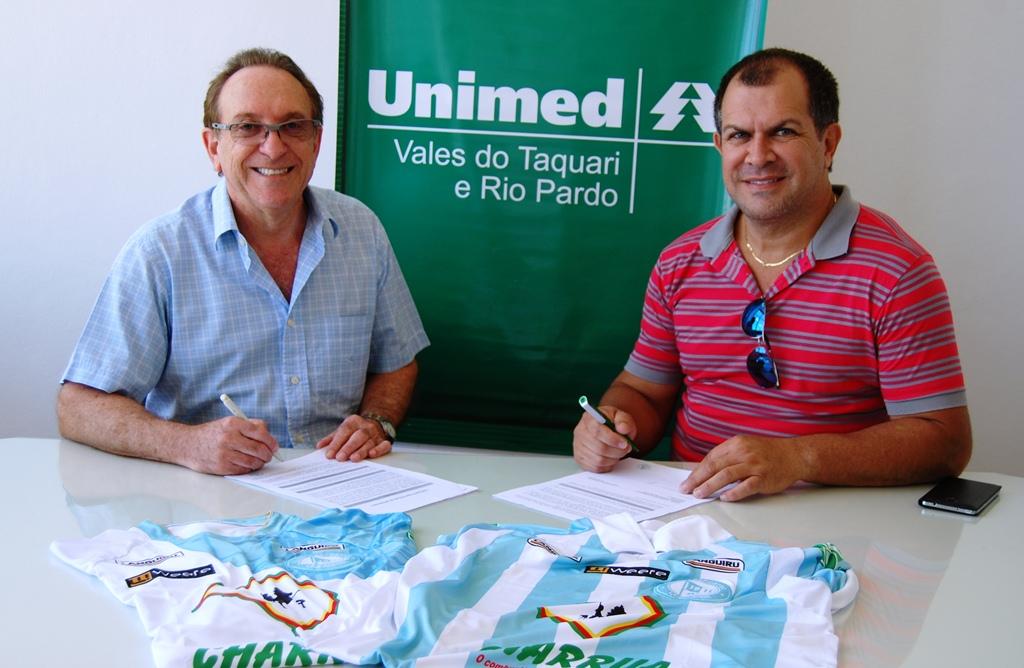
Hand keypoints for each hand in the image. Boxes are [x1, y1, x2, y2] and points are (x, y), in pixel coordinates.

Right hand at [185, 417, 278, 474]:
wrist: (187, 444)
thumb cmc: (212, 434)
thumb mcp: (229, 423)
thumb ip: (250, 426)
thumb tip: (269, 437)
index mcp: (233, 423)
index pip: (260, 433)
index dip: (271, 441)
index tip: (274, 446)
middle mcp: (229, 437)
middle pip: (259, 449)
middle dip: (268, 454)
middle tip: (269, 455)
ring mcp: (224, 453)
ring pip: (253, 461)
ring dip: (260, 463)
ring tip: (259, 461)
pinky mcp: (222, 466)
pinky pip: (243, 469)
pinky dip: (249, 468)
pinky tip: (248, 465)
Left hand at [316, 415, 391, 461]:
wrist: (376, 423)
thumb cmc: (355, 430)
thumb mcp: (342, 430)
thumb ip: (331, 438)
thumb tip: (319, 446)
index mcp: (353, 421)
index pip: (344, 431)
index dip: (336, 443)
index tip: (329, 454)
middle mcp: (365, 426)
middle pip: (357, 436)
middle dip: (348, 447)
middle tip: (340, 458)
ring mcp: (375, 434)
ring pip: (369, 442)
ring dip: (361, 451)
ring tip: (353, 459)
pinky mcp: (383, 441)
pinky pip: (383, 445)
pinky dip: (378, 450)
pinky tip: (372, 454)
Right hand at [573, 405, 635, 472]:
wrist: (606, 428)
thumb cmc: (612, 422)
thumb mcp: (621, 416)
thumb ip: (624, 421)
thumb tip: (623, 428)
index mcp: (589, 418)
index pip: (597, 431)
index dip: (612, 439)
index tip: (624, 443)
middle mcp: (580, 432)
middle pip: (599, 447)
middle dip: (617, 451)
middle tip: (626, 449)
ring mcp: (578, 446)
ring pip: (598, 460)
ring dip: (613, 459)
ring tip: (618, 453)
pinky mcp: (580, 458)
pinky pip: (595, 467)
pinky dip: (607, 465)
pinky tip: (611, 458)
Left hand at [679, 434, 806, 500]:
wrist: (795, 455)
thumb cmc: (768, 453)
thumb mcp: (746, 447)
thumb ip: (728, 456)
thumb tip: (706, 471)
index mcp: (736, 444)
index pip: (711, 458)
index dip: (697, 471)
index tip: (688, 481)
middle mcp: (744, 452)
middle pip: (715, 466)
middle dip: (698, 479)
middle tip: (686, 489)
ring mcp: (754, 465)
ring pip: (726, 476)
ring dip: (710, 486)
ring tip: (700, 494)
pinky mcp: (764, 478)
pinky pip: (745, 487)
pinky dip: (733, 493)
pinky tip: (724, 498)